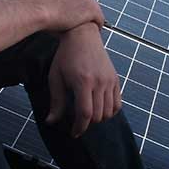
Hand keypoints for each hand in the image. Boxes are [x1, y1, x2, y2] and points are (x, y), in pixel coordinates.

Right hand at [31, 0, 103, 32]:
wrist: (36, 10)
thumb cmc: (32, 1)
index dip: (75, 5)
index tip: (70, 14)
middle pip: (88, 1)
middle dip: (84, 12)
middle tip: (78, 25)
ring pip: (95, 11)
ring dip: (91, 20)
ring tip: (85, 31)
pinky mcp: (91, 10)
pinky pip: (99, 20)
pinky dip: (97, 27)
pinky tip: (90, 34)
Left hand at [45, 23, 121, 137]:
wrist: (82, 35)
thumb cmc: (65, 56)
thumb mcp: (56, 78)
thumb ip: (56, 101)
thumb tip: (51, 122)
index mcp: (83, 82)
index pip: (85, 114)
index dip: (80, 127)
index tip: (74, 133)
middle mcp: (99, 82)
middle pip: (98, 115)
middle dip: (87, 123)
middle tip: (78, 121)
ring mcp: (110, 80)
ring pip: (109, 112)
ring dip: (99, 118)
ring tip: (88, 113)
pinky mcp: (116, 78)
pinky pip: (118, 103)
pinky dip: (110, 111)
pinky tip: (100, 108)